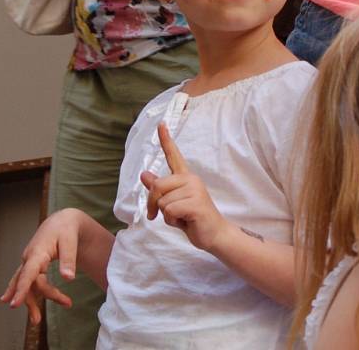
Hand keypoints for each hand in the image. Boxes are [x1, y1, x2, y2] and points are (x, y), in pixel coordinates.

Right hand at [0, 208, 81, 324]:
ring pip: (28, 286)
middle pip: (28, 284)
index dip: (20, 288)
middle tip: (37, 320)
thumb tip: (68, 279)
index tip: (13, 304)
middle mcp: (29, 259)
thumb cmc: (66, 230)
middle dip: (31, 302)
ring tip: (42, 316)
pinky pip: (31, 284)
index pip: (27, 272)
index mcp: (37, 252)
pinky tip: (29, 307)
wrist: (61, 221)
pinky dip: (32, 295)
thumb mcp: (70, 241)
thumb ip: (69, 260)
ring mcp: (30, 264)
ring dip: (34, 301)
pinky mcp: (33, 267)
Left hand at [140, 123, 227, 251]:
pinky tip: (186, 221)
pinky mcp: (196, 203)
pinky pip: (170, 211)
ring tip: (182, 218)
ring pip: (162, 202)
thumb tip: (144, 174)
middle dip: (153, 204)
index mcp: (186, 178)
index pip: (174, 156)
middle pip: (157, 186)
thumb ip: (159, 189)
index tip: (161, 124)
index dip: (166, 140)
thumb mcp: (173, 203)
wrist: (214, 235)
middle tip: (158, 215)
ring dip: (166, 215)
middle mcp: (191, 179)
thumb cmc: (193, 218)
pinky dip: (172, 221)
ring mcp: (195, 190)